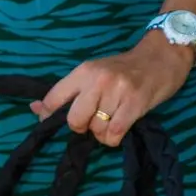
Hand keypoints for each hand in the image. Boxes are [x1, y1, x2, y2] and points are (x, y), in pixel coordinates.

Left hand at [31, 34, 194, 146]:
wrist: (161, 56)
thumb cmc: (125, 68)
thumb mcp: (94, 72)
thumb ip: (68, 90)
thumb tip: (34, 108)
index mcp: (83, 71)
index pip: (53, 98)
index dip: (47, 115)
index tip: (51, 121)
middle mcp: (97, 80)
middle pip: (74, 119)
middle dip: (80, 127)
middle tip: (90, 122)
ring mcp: (117, 92)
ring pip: (96, 128)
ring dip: (101, 133)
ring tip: (109, 123)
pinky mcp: (136, 104)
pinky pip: (114, 133)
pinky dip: (113, 139)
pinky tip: (117, 131)